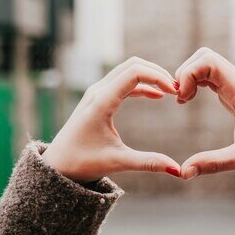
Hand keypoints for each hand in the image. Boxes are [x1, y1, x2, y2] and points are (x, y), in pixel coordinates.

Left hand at [42, 57, 181, 182]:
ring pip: (127, 71)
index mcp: (101, 101)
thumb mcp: (118, 162)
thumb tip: (178, 170)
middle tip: (177, 89)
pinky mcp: (97, 98)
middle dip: (157, 72)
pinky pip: (122, 82)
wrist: (57, 165)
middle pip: (132, 65)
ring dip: (149, 76)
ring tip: (170, 92)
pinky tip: (156, 96)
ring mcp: (96, 92)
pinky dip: (141, 84)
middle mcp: (98, 91)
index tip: (175, 92)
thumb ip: (148, 163)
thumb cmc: (82, 163)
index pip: (134, 72)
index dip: (158, 77)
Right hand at [174, 47, 234, 179]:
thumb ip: (215, 163)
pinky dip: (196, 83)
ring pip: (206, 65)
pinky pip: (211, 77)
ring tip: (182, 101)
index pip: (208, 61)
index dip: (189, 74)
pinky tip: (189, 101)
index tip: (182, 99)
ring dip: (189, 77)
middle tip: (179, 99)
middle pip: (204, 57)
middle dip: (186, 73)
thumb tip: (184, 172)